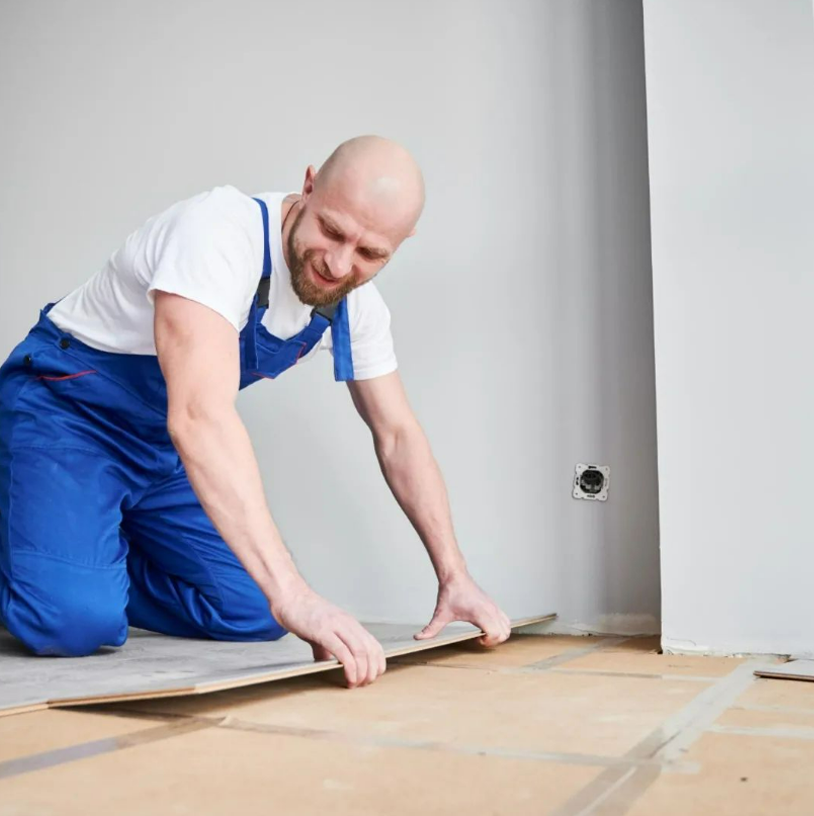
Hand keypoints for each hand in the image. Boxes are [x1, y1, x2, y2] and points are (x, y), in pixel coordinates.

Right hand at [270, 583, 385, 688]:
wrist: (290, 597)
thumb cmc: (305, 613)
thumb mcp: (323, 631)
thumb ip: (328, 648)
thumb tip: (329, 664)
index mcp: (350, 623)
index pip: (374, 644)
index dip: (377, 663)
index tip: (372, 677)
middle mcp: (347, 623)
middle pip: (370, 650)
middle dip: (371, 671)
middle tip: (364, 684)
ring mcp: (336, 626)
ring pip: (360, 651)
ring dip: (362, 672)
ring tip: (356, 684)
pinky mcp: (322, 631)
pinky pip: (342, 651)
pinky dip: (349, 667)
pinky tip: (348, 677)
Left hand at [414, 572, 511, 646]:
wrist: (455, 576)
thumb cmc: (450, 594)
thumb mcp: (440, 614)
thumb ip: (430, 629)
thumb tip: (418, 638)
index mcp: (480, 614)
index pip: (496, 634)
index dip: (488, 642)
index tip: (476, 639)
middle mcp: (490, 610)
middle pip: (505, 633)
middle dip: (494, 641)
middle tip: (480, 639)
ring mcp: (494, 606)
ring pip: (507, 626)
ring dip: (499, 634)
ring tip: (483, 633)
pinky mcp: (493, 604)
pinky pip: (505, 619)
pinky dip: (500, 626)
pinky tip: (485, 625)